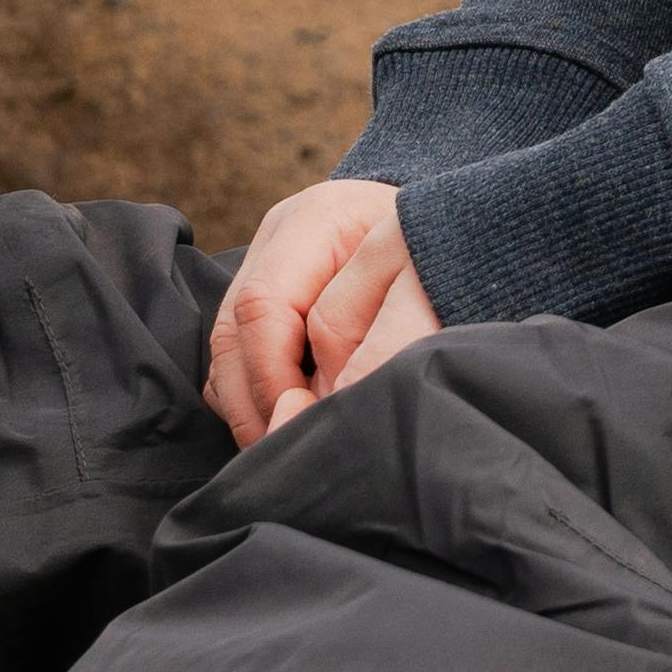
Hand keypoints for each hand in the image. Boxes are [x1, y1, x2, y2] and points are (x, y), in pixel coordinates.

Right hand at [205, 177, 437, 445]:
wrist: (446, 219)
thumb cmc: (440, 253)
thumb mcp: (424, 276)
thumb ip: (386, 329)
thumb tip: (346, 401)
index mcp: (316, 221)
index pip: (264, 305)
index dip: (273, 376)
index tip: (302, 422)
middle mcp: (276, 241)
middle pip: (232, 336)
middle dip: (256, 405)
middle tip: (291, 451)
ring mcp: (260, 269)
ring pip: (225, 356)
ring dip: (251, 411)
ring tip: (289, 448)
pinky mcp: (259, 302)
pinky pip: (233, 364)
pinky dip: (253, 403)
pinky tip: (288, 426)